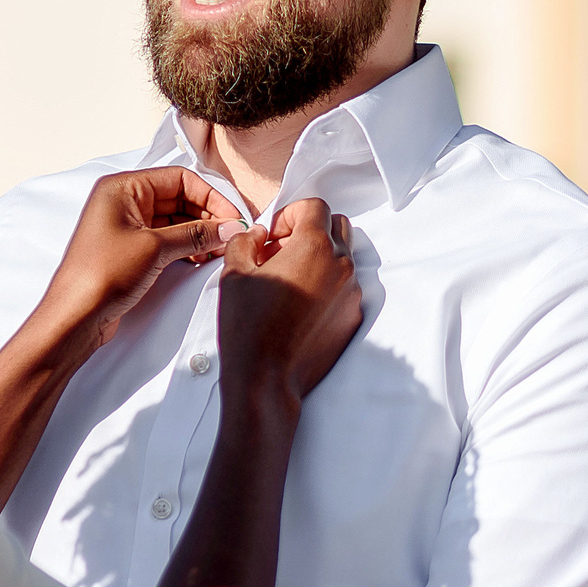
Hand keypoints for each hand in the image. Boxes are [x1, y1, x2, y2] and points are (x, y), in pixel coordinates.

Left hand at [43, 168, 246, 348]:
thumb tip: (227, 227)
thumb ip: (195, 234)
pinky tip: (202, 256)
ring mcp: (127, 227)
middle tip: (231, 233)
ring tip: (220, 248)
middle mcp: (123, 202)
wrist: (75, 316)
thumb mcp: (155, 248)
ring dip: (199, 232)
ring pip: (175, 220)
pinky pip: (166, 239)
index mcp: (123, 188)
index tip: (232, 216)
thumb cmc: (99, 276)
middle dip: (207, 215)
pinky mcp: (131, 251)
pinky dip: (187, 245)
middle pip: (179, 198)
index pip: (178, 178)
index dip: (210, 196)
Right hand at [217, 198, 361, 405]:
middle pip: (336, 226)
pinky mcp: (353, 317)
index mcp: (314, 247)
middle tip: (280, 252)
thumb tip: (256, 235)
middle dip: (309, 231)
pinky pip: (345, 288)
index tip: (272, 235)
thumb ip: (245, 241)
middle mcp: (341, 266)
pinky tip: (299, 306)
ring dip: (318, 258)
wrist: (267, 379)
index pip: (315, 206)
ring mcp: (352, 293)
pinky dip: (326, 286)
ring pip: (343, 258)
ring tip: (288, 281)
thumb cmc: (248, 326)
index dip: (289, 214)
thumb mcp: (234, 274)